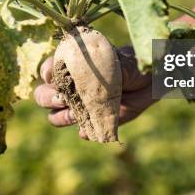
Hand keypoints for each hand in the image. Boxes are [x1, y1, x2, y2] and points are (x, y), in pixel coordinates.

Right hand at [34, 46, 155, 138]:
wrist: (152, 81)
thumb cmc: (134, 64)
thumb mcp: (124, 63)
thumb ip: (109, 70)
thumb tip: (95, 87)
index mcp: (73, 67)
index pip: (49, 69)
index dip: (48, 73)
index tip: (54, 76)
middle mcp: (72, 87)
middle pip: (43, 95)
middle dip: (48, 98)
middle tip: (62, 99)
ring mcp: (81, 106)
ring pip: (55, 116)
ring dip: (62, 117)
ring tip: (77, 114)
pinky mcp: (94, 122)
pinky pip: (83, 131)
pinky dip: (85, 131)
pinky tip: (92, 128)